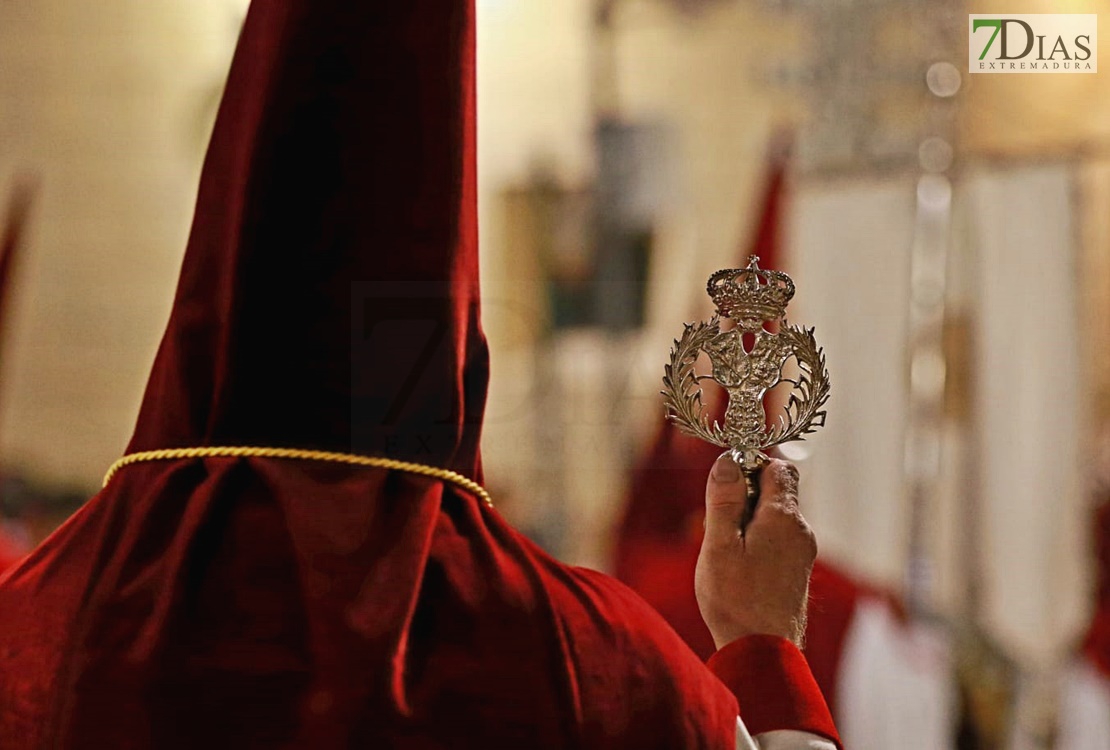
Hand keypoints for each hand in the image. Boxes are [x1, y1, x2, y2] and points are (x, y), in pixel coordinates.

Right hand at [695, 454, 815, 649]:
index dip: (750, 468)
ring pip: (774, 519)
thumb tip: (728, 461)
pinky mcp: (796, 572)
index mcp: (784, 518)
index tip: (725, 488)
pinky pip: (777, 541)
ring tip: (725, 553)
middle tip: (718, 525)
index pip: (778, 468)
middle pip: (775, 493)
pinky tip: (738, 568)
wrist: (762, 653)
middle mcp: (800, 531)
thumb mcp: (720, 544)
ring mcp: (802, 553)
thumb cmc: (736, 600)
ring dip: (748, 524)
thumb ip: (725, 500)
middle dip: (744, 499)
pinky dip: (756, 543)